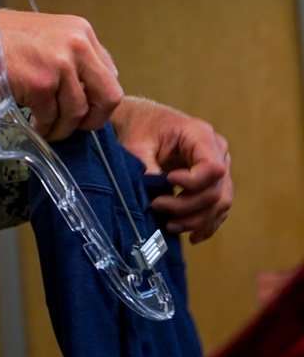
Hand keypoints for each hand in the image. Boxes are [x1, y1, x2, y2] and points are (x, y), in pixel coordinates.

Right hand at [0, 9, 123, 140]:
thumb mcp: (44, 36)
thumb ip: (68, 56)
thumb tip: (83, 90)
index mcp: (81, 31)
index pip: (110, 74)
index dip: (98, 98)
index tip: (85, 109)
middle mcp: (77, 45)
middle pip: (109, 95)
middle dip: (94, 119)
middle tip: (77, 127)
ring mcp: (60, 64)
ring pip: (77, 112)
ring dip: (62, 127)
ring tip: (47, 128)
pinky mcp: (41, 84)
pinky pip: (51, 118)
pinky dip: (44, 128)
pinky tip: (33, 124)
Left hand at [111, 97, 232, 243]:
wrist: (142, 120)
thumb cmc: (140, 127)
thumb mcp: (137, 142)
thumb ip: (146, 166)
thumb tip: (154, 195)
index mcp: (200, 135)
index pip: (213, 168)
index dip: (193, 183)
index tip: (167, 182)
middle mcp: (217, 150)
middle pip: (216, 190)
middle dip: (187, 206)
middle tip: (157, 206)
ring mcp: (220, 166)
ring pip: (221, 202)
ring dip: (197, 219)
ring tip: (170, 225)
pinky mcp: (214, 181)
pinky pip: (219, 207)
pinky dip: (207, 223)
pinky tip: (192, 235)